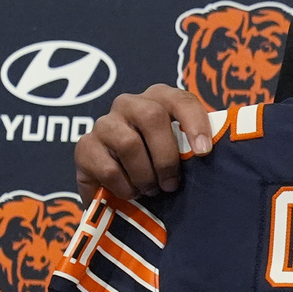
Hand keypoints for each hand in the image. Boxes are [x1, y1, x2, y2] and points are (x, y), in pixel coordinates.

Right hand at [75, 84, 212, 199]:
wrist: (121, 185)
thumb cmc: (162, 164)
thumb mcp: (182, 152)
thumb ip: (194, 147)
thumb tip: (208, 154)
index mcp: (159, 99)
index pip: (181, 100)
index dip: (194, 123)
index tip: (204, 152)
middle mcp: (129, 104)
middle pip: (152, 117)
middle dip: (166, 156)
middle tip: (171, 184)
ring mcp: (104, 123)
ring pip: (128, 143)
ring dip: (144, 174)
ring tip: (150, 190)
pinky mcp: (84, 147)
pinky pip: (106, 167)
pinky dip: (124, 186)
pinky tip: (130, 193)